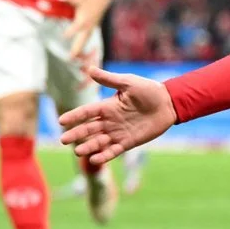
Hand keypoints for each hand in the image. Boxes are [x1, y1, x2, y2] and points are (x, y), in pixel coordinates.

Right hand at [58, 67, 177, 165]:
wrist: (169, 103)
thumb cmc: (149, 90)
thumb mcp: (128, 83)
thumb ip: (109, 79)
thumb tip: (89, 69)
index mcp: (108, 106)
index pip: (87, 112)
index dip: (74, 116)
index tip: (61, 121)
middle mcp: (110, 121)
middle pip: (89, 129)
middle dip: (76, 134)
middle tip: (63, 140)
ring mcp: (119, 132)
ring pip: (99, 141)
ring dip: (89, 146)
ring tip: (78, 151)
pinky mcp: (129, 142)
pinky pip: (114, 150)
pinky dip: (105, 155)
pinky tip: (95, 159)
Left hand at [63, 0, 105, 58]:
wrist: (101, 2)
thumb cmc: (87, 0)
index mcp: (85, 19)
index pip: (78, 26)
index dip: (71, 31)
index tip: (64, 36)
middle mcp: (88, 26)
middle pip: (82, 39)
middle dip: (77, 48)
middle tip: (70, 57)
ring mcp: (90, 29)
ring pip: (84, 41)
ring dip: (78, 50)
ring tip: (71, 58)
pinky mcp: (90, 30)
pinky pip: (84, 40)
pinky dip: (80, 46)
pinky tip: (76, 52)